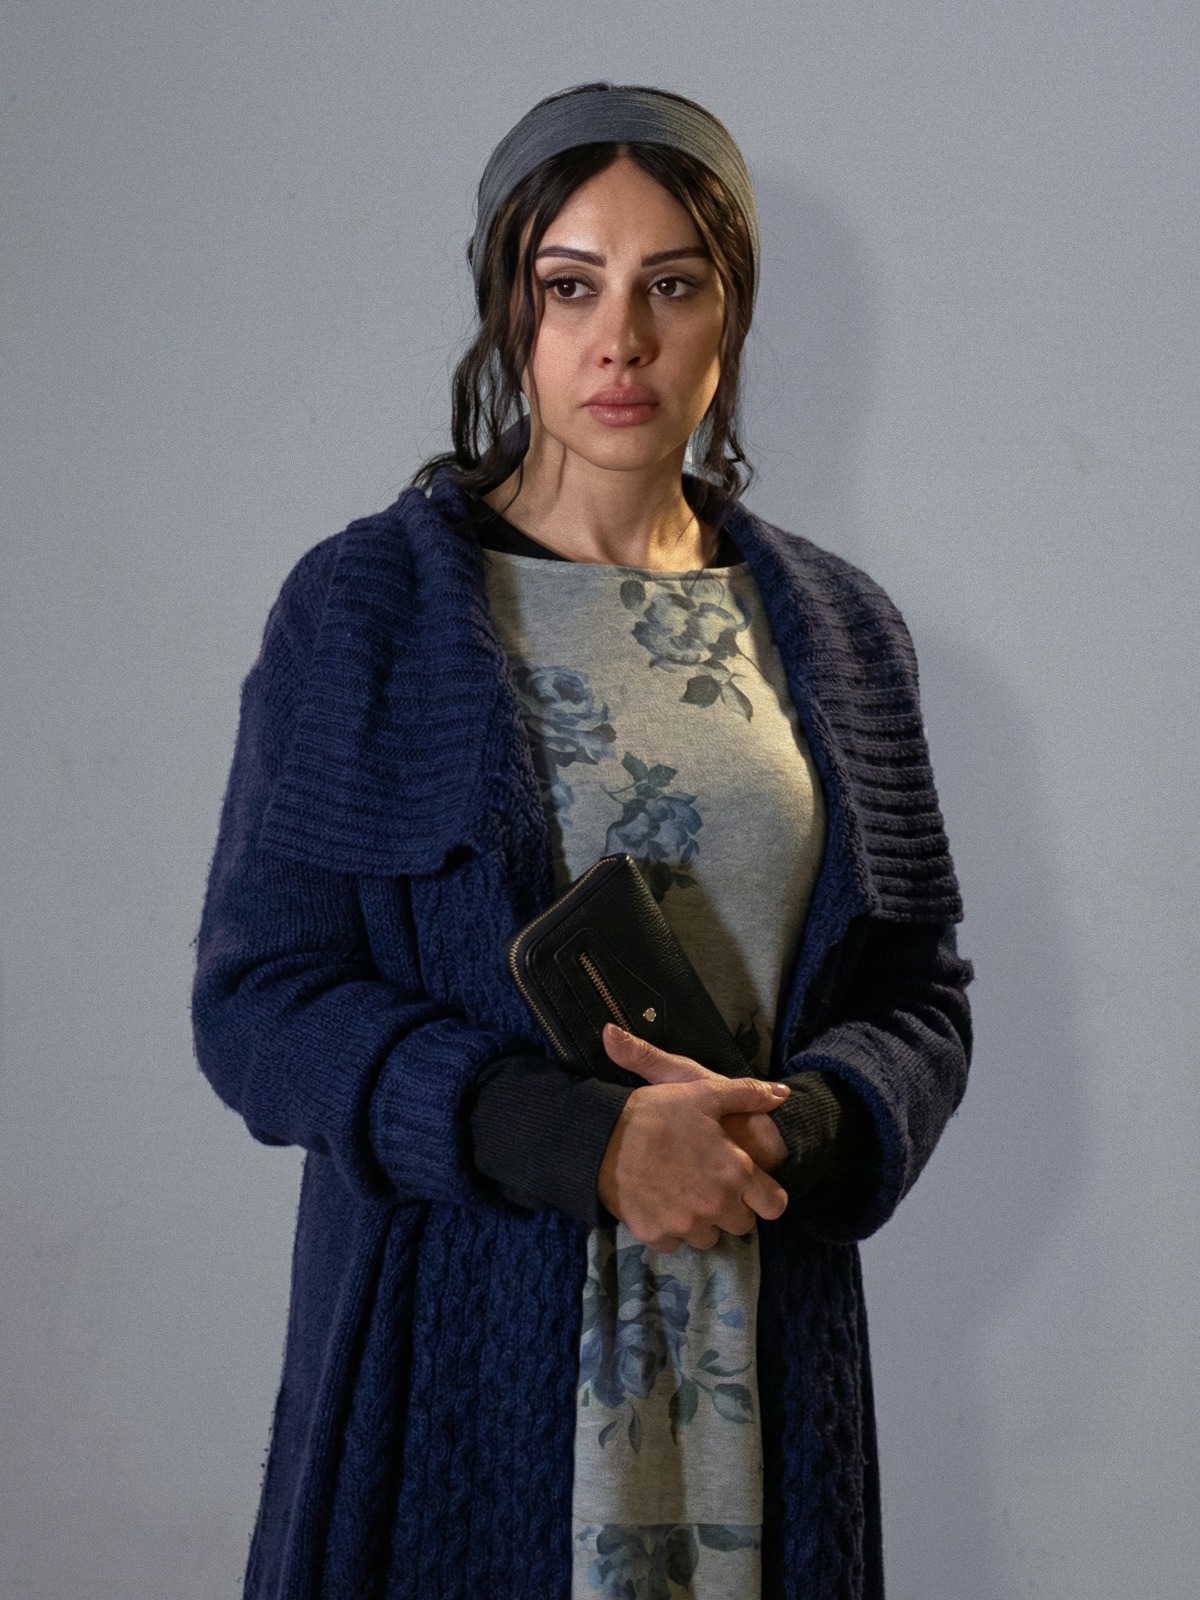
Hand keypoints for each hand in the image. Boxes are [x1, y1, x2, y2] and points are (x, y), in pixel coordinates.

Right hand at [596, 1024, 791, 1251]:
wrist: (601, 1137)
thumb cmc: (658, 1112)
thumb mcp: (704, 1092)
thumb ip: (747, 1095)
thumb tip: (783, 1094)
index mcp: (736, 1173)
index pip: (774, 1206)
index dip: (764, 1196)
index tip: (749, 1187)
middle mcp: (717, 1206)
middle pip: (742, 1226)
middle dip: (731, 1208)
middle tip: (709, 1184)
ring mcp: (686, 1225)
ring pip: (709, 1238)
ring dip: (702, 1221)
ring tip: (682, 1193)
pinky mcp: (657, 1236)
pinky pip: (675, 1243)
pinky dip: (670, 1229)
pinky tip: (659, 1203)